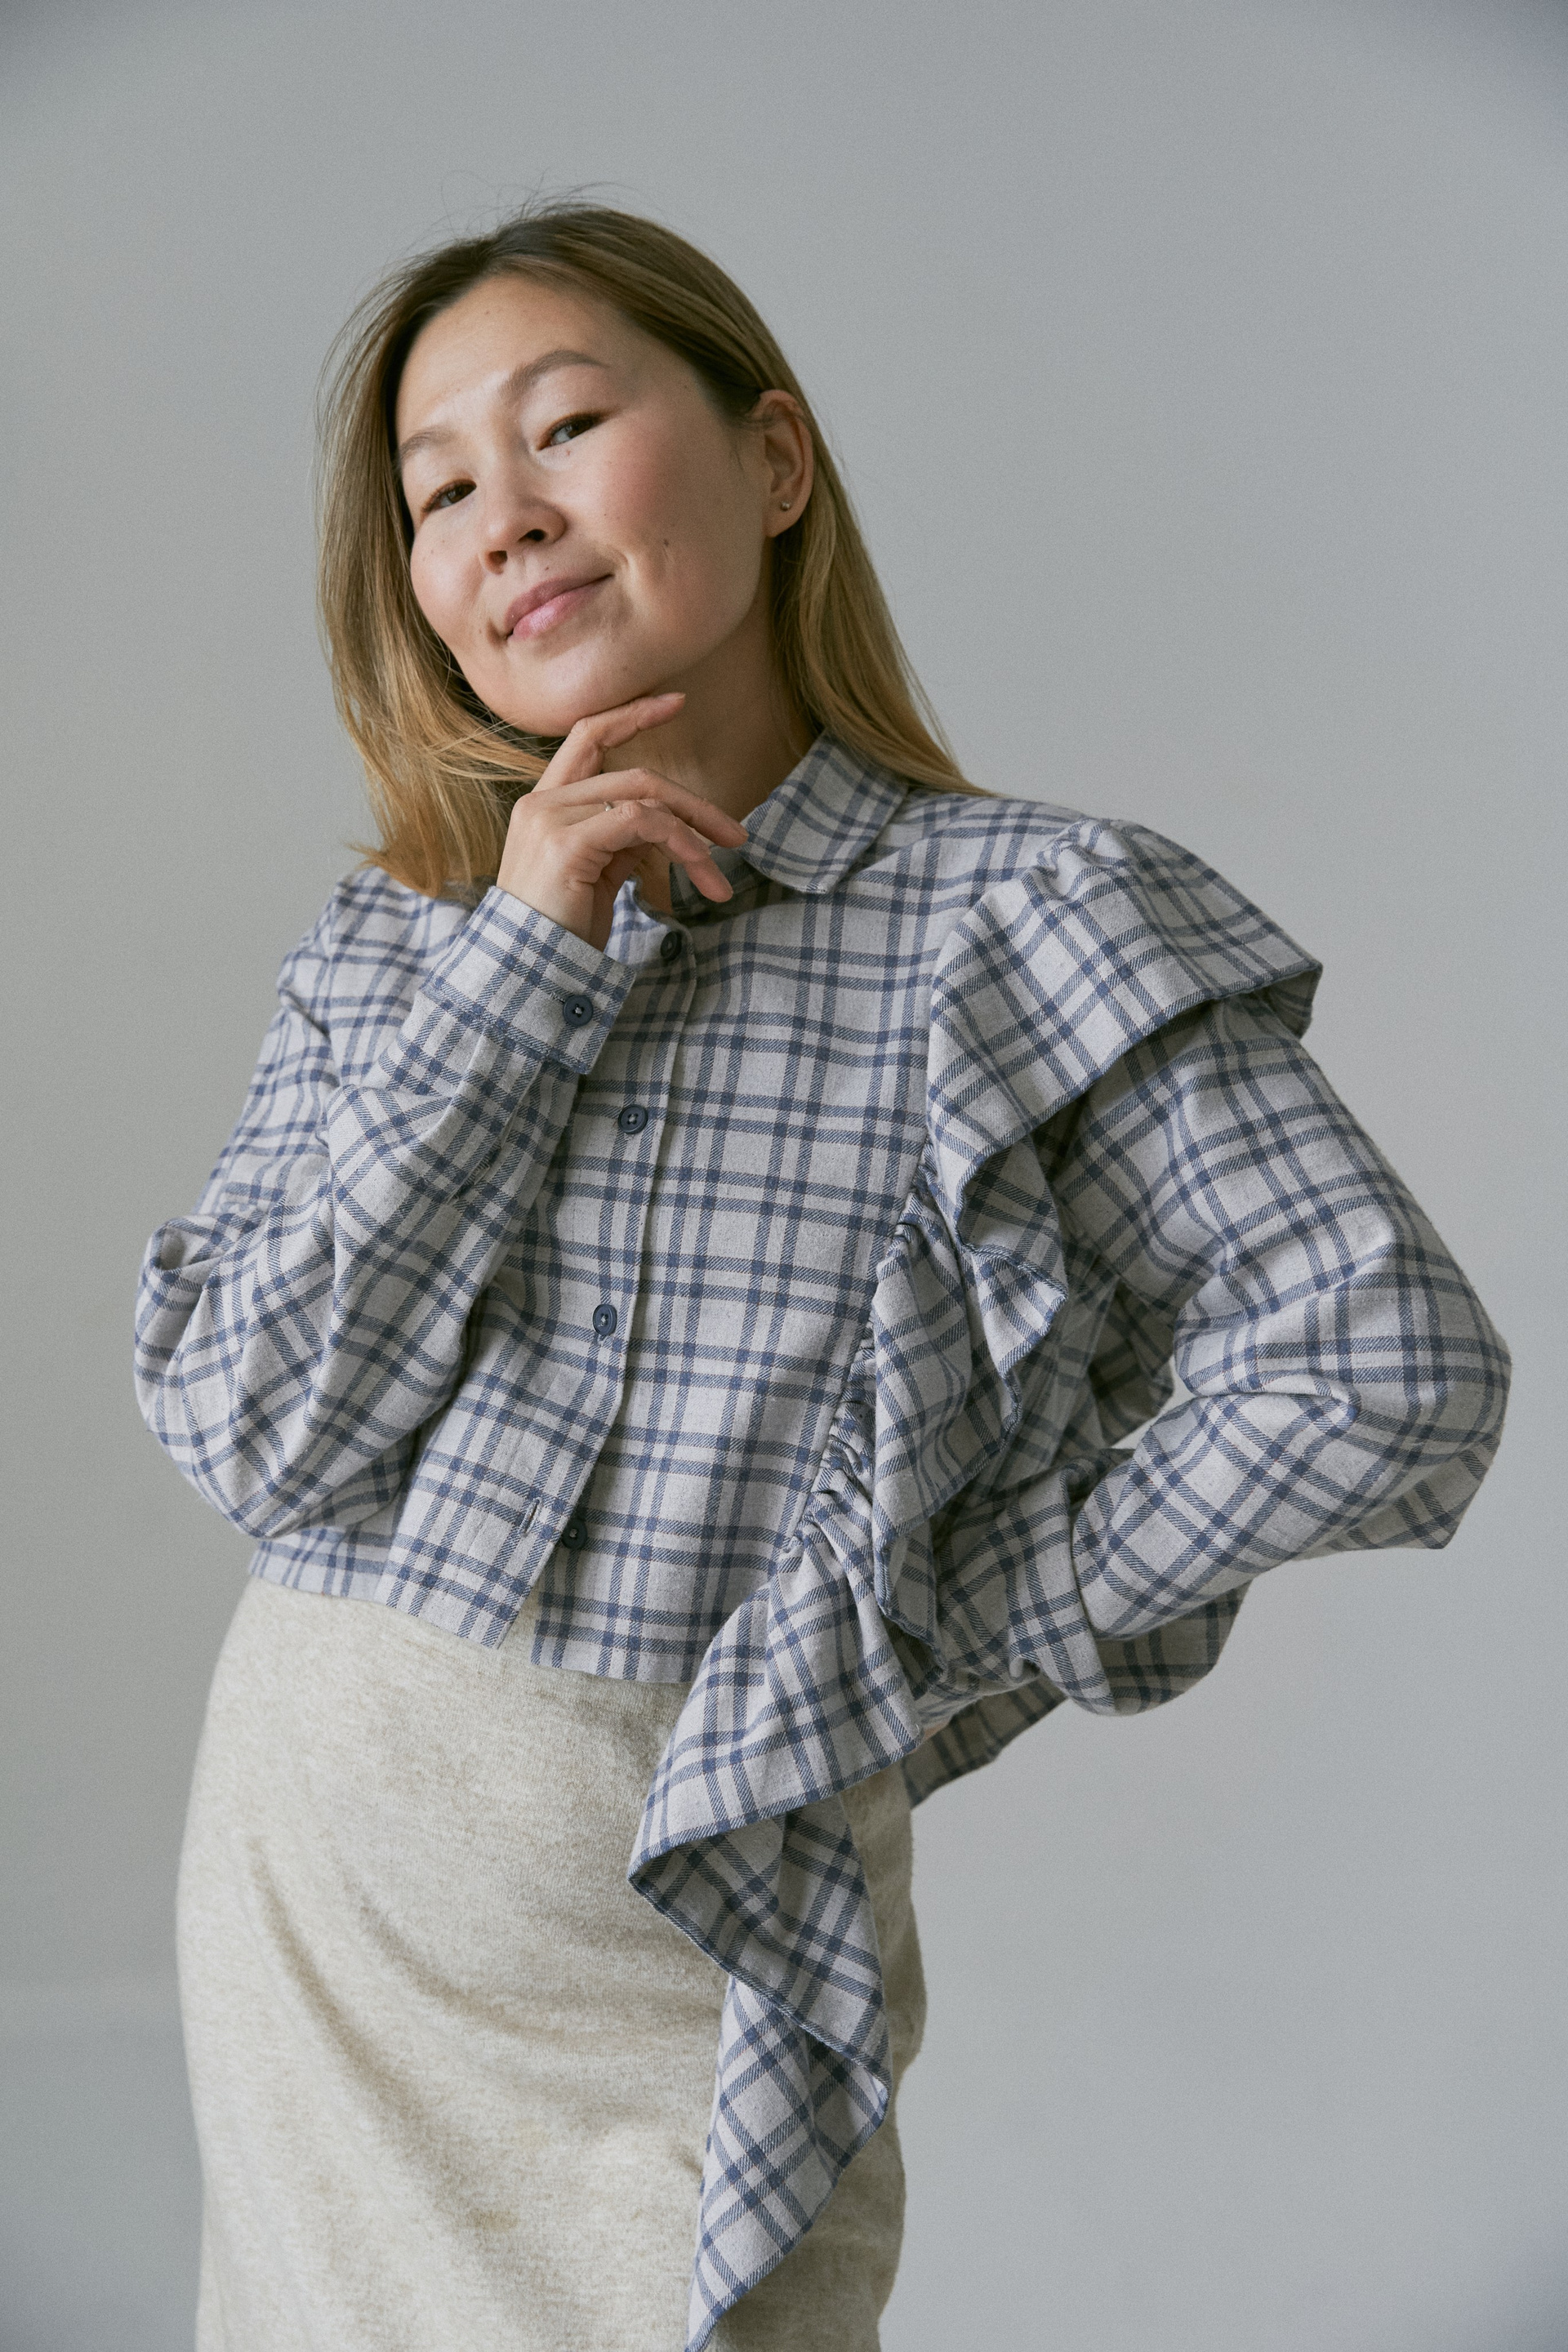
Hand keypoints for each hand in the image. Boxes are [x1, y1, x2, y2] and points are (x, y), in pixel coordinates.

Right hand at [495, 693, 746, 949]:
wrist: (527, 974)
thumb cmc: (561, 932)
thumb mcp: (596, 875)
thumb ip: (619, 839)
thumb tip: (663, 825)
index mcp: (544, 805)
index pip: (588, 736)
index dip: (632, 714)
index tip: (677, 702)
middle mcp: (541, 804)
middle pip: (633, 774)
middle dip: (693, 803)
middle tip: (737, 834)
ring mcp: (550, 820)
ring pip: (643, 795)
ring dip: (694, 832)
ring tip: (719, 875)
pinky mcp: (567, 843)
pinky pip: (641, 821)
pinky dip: (680, 841)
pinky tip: (700, 871)